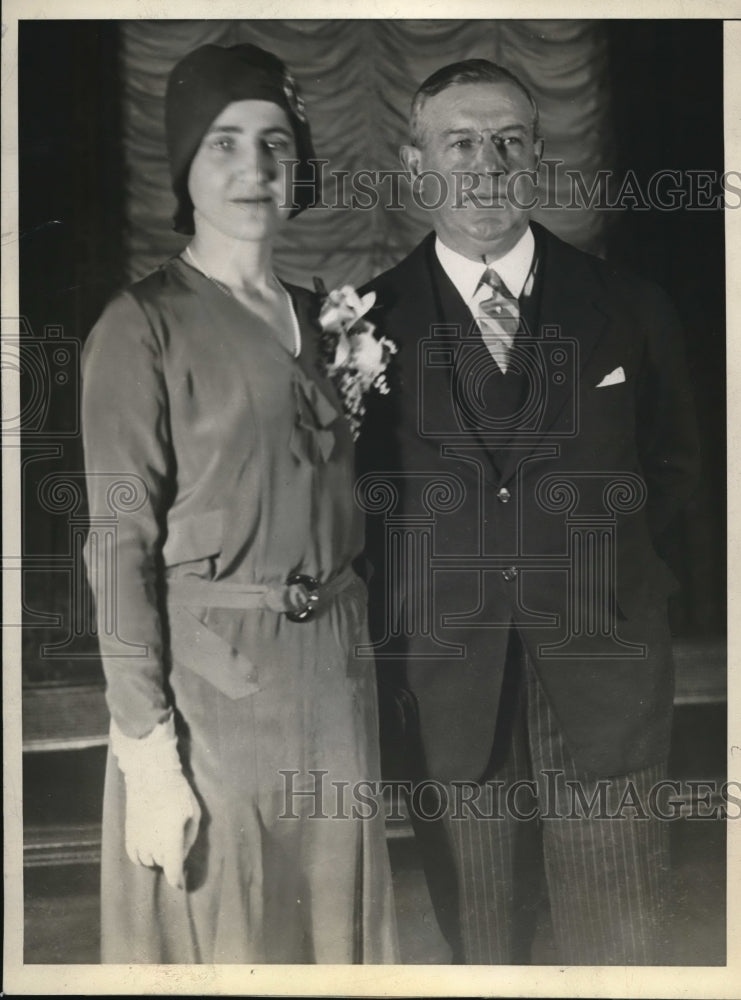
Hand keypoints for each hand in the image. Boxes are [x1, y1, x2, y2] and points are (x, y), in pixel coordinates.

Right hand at [124, 772, 200, 888]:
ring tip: (162, 839)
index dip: (176, 879)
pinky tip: (148, 846)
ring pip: (148, 860)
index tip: (179, 885)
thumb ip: (189, 838)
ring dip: (157, 856)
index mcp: (171, 835)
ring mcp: (138, 838)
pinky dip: (142, 855)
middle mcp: (152, 840)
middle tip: (175, 840)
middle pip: (162, 863)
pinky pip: (134, 856)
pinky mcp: (128, 834)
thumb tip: (181, 856)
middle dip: (170, 858)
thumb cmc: (177, 793)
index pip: (173, 868)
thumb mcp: (193, 813)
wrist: (150, 776)